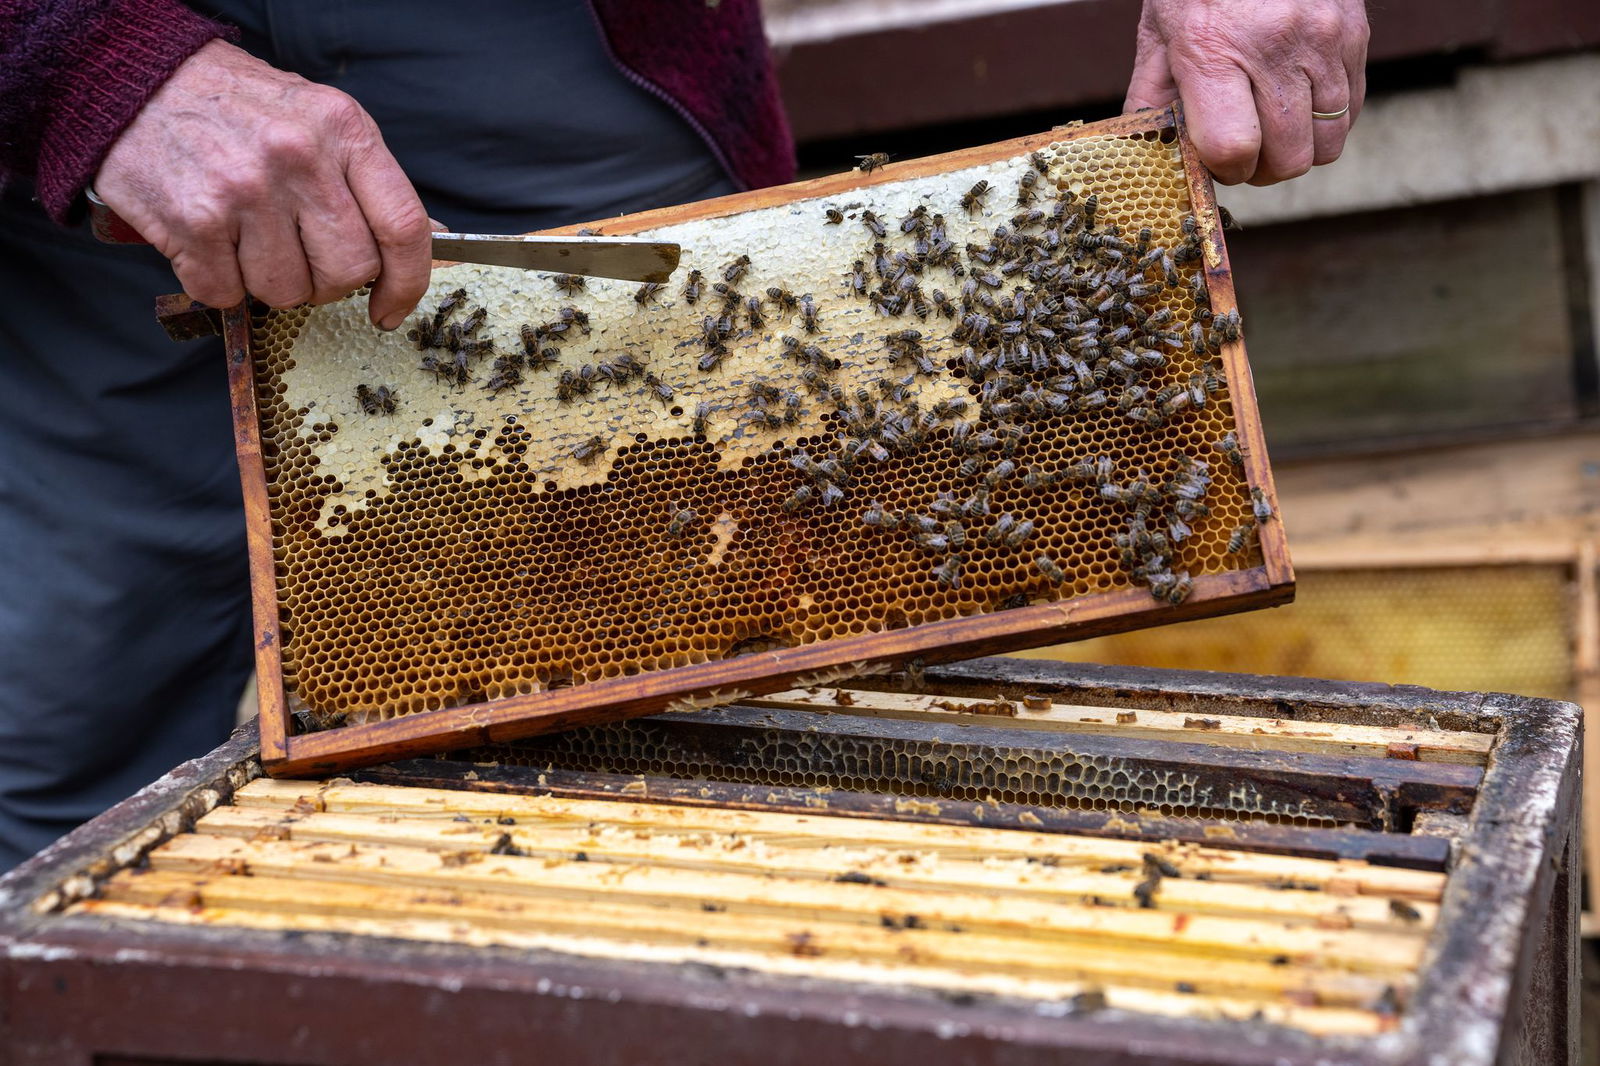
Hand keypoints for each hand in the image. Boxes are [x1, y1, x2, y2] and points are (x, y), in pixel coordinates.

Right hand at [94, 39, 431, 328]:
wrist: (137, 80)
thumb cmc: (237, 108)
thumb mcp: (321, 121)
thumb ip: (371, 181)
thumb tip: (432, 237)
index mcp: (343, 129)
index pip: (403, 226)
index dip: (407, 283)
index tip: (391, 307)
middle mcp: (299, 158)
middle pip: (349, 270)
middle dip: (328, 282)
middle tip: (298, 255)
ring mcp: (245, 190)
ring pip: (288, 291)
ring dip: (268, 281)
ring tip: (245, 236)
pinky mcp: (193, 221)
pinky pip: (226, 294)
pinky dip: (218, 282)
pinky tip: (209, 240)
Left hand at [1123, 0, 1368, 185]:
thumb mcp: (1158, 36)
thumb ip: (1152, 101)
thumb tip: (1151, 156)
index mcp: (1213, 49)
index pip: (1233, 148)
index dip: (1224, 171)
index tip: (1216, 161)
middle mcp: (1274, 45)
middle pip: (1287, 158)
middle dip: (1263, 169)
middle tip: (1245, 150)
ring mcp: (1323, 40)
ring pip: (1326, 144)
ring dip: (1298, 150)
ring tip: (1272, 128)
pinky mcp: (1354, 35)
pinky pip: (1351, 110)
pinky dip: (1324, 122)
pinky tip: (1296, 102)